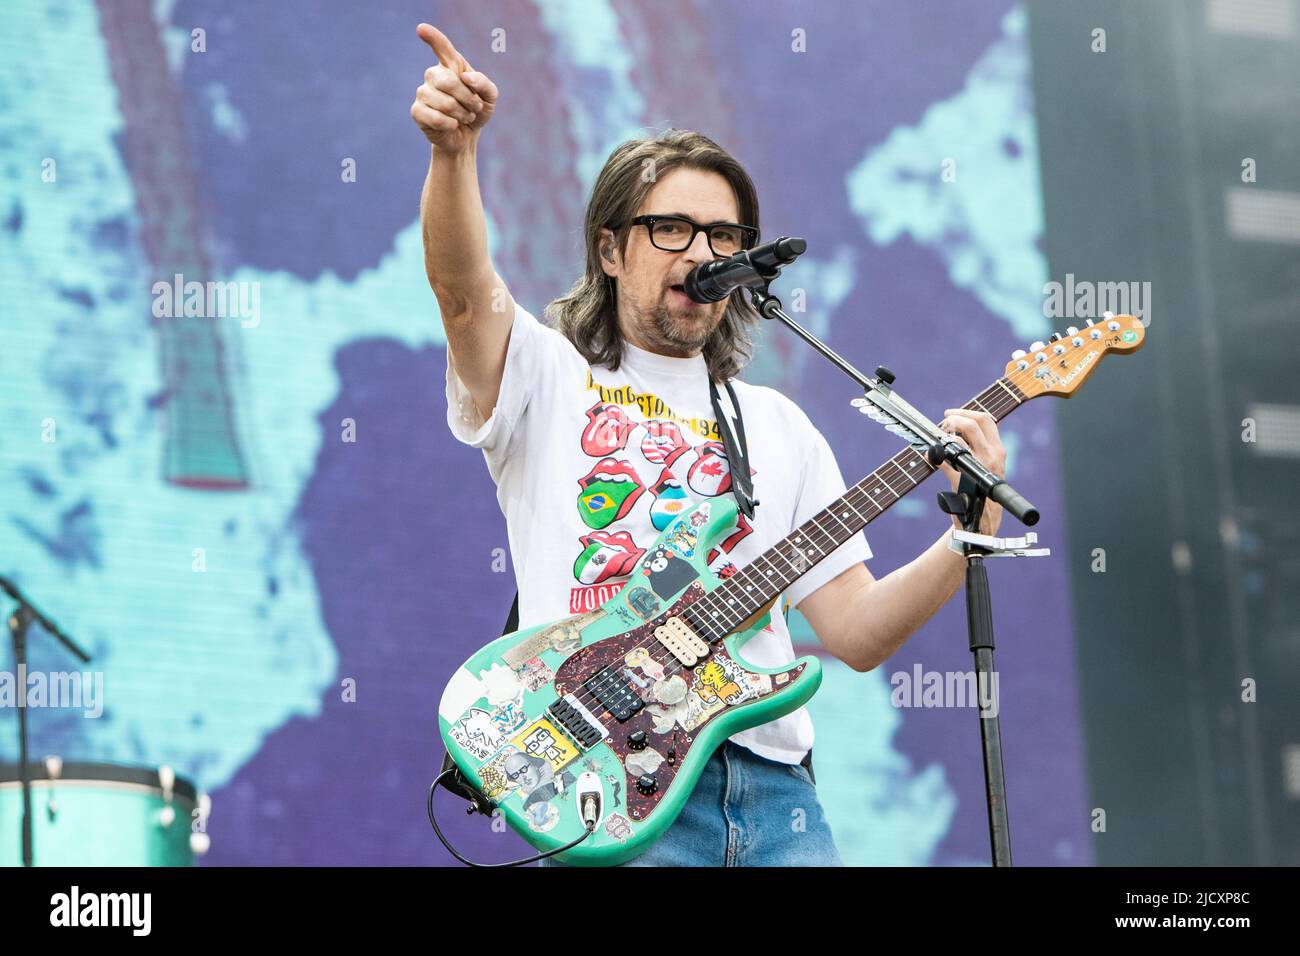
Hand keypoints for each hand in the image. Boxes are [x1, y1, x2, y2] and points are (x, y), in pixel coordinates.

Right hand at [411, 23, 497, 152]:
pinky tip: (452, 125)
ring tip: (464, 117)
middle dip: (468, 99)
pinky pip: (437, 118)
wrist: (466, 135)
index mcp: (451, 66)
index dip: (432, 37)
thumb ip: (484, 83)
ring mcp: (422, 92)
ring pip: (445, 103)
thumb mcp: (490, 97)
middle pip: (448, 81)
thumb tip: (465, 77)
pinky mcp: (417, 111)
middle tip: (475, 107)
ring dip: (462, 114)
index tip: (421, 28)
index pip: (442, 47)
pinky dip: (452, 125)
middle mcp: (433, 75)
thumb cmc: (477, 111)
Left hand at [936, 407, 1006, 535]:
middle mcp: (993, 456)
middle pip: (977, 422)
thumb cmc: (980, 496)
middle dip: (956, 417)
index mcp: (998, 451)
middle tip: (943, 422)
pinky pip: (945, 461)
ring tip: (938, 439)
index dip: (966, 413)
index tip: (951, 414)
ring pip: (961, 438)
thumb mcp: (983, 469)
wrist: (981, 524)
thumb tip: (949, 437)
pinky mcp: (964, 479)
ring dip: (945, 433)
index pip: (987, 421)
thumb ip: (972, 452)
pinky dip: (934, 456)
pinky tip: (930, 457)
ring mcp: (981, 467)